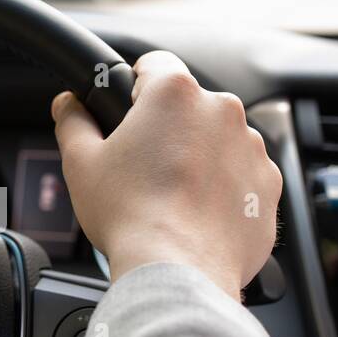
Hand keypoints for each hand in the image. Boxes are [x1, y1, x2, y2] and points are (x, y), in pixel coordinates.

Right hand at [52, 50, 280, 298]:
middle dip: (168, 130)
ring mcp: (251, 149)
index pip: (154, 65)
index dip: (134, 88)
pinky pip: (242, 176)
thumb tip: (68, 105)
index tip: (126, 112)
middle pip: (189, 107)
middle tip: (142, 167)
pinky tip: (195, 215)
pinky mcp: (268, 186)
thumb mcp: (81, 164)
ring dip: (198, 158)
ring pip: (218, 141)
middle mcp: (222, 111)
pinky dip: (223, 190)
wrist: (178, 271)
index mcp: (175, 93)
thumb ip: (73, 122)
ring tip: (170, 198)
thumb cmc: (131, 215)